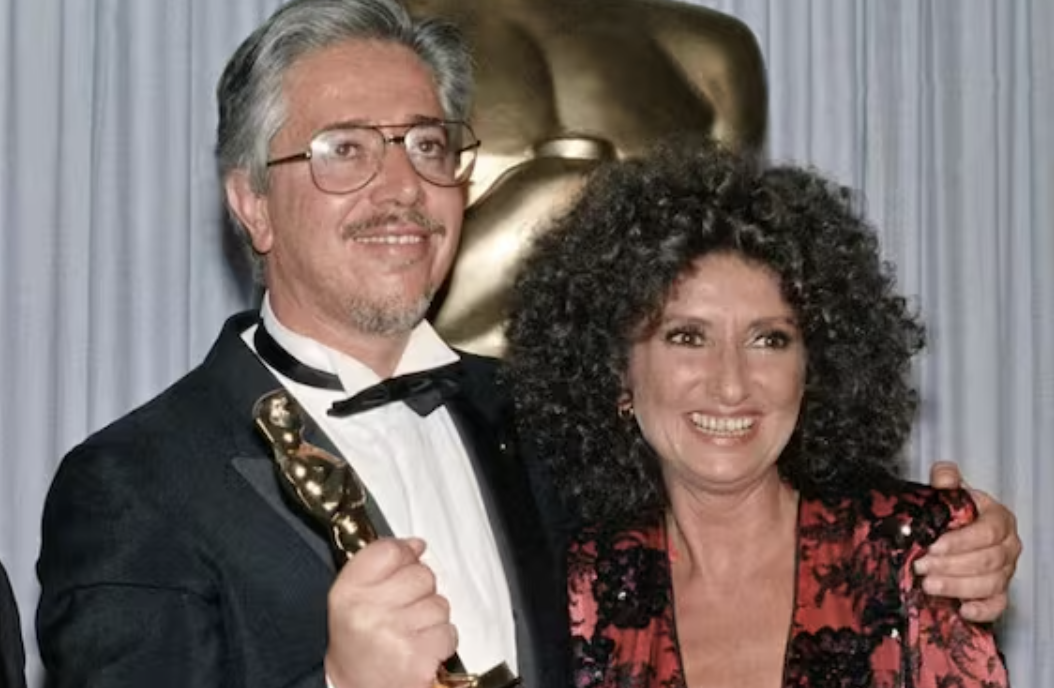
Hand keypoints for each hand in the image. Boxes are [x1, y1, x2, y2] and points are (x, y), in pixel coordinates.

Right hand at [325, 538, 455, 687]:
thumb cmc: (357, 644)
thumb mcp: (353, 598)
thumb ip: (380, 563)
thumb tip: (415, 545)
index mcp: (349, 592)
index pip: (389, 550)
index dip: (404, 556)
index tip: (402, 567)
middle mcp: (369, 611)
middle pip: (421, 574)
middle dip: (420, 591)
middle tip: (402, 611)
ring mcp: (395, 634)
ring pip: (439, 603)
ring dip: (431, 618)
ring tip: (409, 633)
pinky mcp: (419, 657)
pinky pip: (448, 632)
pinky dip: (440, 640)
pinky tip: (419, 648)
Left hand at [915, 461, 1021, 621]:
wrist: (952, 532)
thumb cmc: (951, 513)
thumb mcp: (947, 494)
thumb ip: (946, 481)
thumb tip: (945, 475)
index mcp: (998, 519)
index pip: (987, 532)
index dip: (960, 541)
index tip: (933, 546)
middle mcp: (1007, 546)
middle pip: (987, 560)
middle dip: (951, 565)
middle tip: (922, 566)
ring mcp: (1006, 571)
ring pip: (990, 584)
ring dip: (958, 586)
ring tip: (928, 585)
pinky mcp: (999, 593)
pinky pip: (997, 606)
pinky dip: (982, 610)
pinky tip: (962, 609)